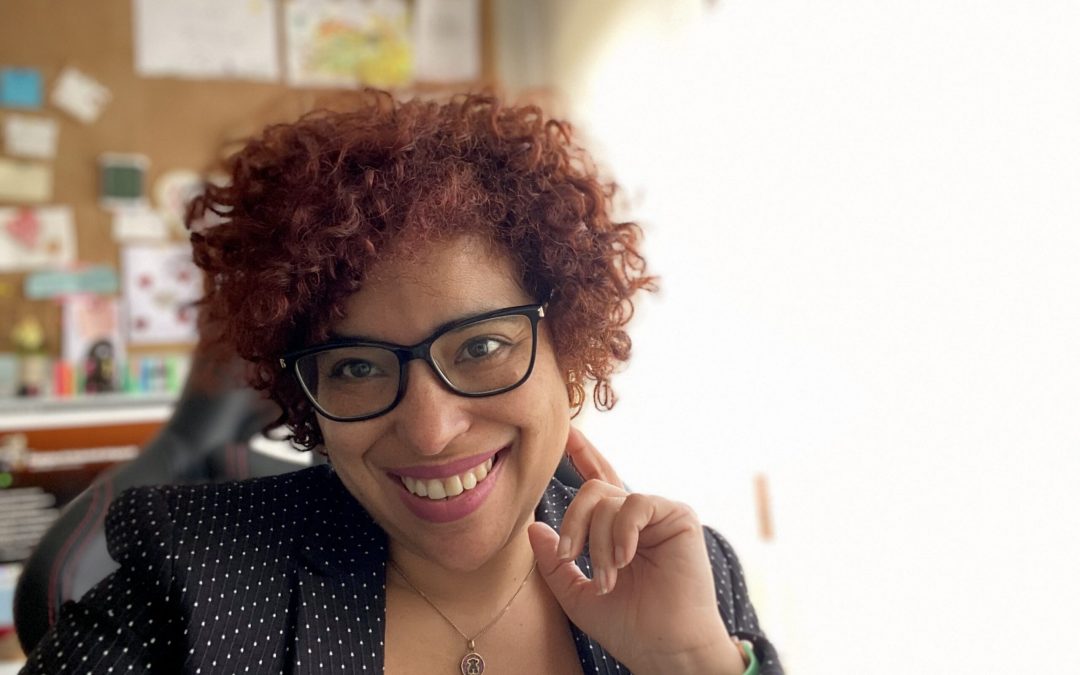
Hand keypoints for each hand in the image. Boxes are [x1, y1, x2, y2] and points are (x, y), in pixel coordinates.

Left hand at [528, 429, 745, 674]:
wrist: (664, 648)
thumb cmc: (629, 627)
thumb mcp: (576, 594)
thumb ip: (553, 562)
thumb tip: (534, 528)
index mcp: (616, 530)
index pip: (598, 483)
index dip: (583, 456)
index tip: (566, 434)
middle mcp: (638, 516)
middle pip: (591, 491)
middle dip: (573, 524)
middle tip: (570, 558)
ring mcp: (659, 514)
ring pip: (608, 500)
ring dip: (598, 543)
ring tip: (608, 578)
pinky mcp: (679, 516)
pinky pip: (637, 504)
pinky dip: (623, 532)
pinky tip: (627, 559)